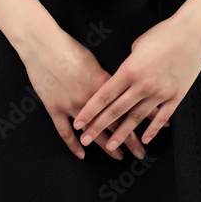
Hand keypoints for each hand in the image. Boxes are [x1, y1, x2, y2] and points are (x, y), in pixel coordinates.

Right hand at [15, 25, 148, 161]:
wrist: (43, 45)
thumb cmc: (69, 48)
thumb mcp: (93, 60)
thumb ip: (105, 77)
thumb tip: (118, 87)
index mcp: (103, 83)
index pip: (129, 105)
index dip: (144, 117)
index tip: (158, 126)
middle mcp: (91, 98)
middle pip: (115, 123)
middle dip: (130, 139)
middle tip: (141, 152)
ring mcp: (72, 105)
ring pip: (93, 132)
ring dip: (107, 146)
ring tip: (119, 156)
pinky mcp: (54, 108)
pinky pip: (65, 132)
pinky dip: (73, 145)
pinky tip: (82, 155)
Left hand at [71, 15, 200, 152]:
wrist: (192, 33)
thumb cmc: (163, 33)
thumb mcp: (138, 46)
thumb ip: (128, 64)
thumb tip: (124, 75)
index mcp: (129, 70)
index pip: (104, 95)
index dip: (90, 111)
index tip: (79, 123)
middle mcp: (142, 85)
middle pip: (116, 110)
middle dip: (99, 126)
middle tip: (86, 139)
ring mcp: (159, 93)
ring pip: (136, 118)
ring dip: (122, 134)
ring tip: (111, 147)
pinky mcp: (175, 96)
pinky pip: (161, 117)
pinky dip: (153, 130)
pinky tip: (145, 139)